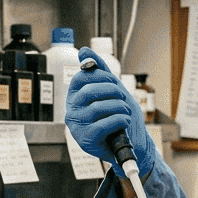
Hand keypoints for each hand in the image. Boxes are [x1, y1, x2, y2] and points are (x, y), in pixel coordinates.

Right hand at [65, 47, 156, 178]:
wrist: (127, 145)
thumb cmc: (117, 117)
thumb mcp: (110, 90)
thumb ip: (98, 71)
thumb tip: (84, 52)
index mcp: (74, 97)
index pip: (81, 77)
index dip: (101, 76)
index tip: (114, 83)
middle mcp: (71, 111)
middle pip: (89, 90)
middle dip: (113, 91)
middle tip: (123, 98)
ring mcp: (77, 127)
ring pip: (98, 107)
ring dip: (120, 106)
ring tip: (125, 111)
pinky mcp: (86, 140)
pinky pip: (104, 123)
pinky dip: (120, 119)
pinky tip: (124, 121)